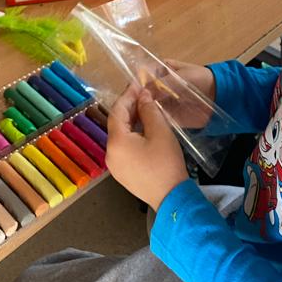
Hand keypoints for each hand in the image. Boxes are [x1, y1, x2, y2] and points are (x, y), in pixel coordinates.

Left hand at [106, 83, 188, 210]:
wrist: (171, 197)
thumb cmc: (166, 162)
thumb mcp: (160, 131)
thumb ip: (149, 110)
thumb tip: (142, 96)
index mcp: (116, 142)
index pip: (117, 111)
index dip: (128, 95)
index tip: (139, 84)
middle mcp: (109, 153)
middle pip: (117, 124)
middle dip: (130, 108)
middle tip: (144, 95)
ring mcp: (114, 166)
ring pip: (120, 136)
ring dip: (131, 122)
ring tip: (146, 110)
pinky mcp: (122, 174)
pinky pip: (123, 148)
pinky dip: (132, 136)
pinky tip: (144, 131)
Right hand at [134, 58, 215, 128]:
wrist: (220, 95)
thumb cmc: (201, 79)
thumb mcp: (181, 78)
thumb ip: (163, 85)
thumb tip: (143, 92)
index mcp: (159, 71)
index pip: (140, 77)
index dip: (133, 86)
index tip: (127, 95)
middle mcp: (157, 88)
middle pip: (140, 95)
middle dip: (134, 103)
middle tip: (128, 114)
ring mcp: (162, 103)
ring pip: (146, 109)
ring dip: (140, 115)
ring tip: (132, 124)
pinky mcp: (169, 117)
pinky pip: (156, 121)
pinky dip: (151, 125)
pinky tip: (143, 131)